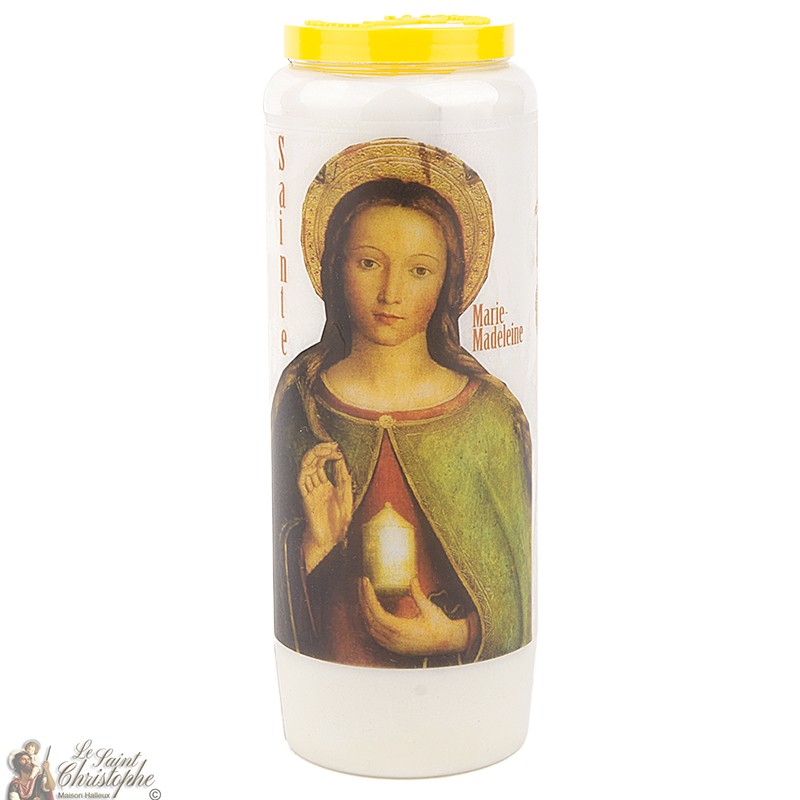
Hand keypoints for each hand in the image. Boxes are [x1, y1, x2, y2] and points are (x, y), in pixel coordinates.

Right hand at [298, 441, 352, 571]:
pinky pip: (301, 482)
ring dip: (314, 456)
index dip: (328, 452)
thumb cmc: (338, 521)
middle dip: (322, 450)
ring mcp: (311, 492)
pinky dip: (305, 471)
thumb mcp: (346, 494)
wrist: (332, 539)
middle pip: (313, 461)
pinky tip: (314, 464)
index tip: (337, 449)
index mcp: (325, 485)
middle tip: (333, 446)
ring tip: (326, 450)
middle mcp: (316, 486)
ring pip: (306, 468)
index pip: (322, 462)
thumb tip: (340, 459)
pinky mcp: (307, 499)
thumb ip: (343, 477)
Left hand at [359, 577, 468, 656]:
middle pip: (369, 619)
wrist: (449, 642)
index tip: (366, 582)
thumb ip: (417, 593)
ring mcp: (393, 645)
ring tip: (363, 593)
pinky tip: (369, 610)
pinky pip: (375, 634)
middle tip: (361, 583)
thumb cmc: (440, 626)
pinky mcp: (394, 647)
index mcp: (401, 630)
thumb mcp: (429, 608)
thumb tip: (412, 578)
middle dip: (363, 599)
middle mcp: (394, 639)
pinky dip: (369, 621)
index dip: (368, 597)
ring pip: (370, 628)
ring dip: (364, 610)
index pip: (377, 613)